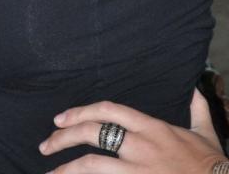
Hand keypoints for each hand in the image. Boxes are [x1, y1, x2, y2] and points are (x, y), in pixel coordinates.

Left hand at [38, 90, 224, 172]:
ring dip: (67, 169)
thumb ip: (196, 111)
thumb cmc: (213, 168)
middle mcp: (142, 147)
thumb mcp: (205, 135)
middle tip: (46, 145)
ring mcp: (140, 172)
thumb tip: (195, 91)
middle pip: (93, 133)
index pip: (107, 110)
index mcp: (152, 128)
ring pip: (93, 165)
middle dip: (64, 137)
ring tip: (50, 173)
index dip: (80, 112)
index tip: (60, 119)